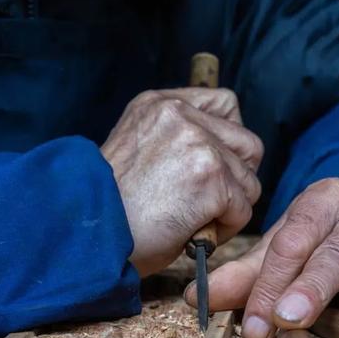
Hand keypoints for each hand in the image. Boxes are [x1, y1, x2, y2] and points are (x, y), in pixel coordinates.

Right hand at [101, 88, 263, 276]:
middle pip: (248, 144)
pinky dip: (225, 228)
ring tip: (194, 221)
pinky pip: (243, 209)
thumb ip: (174, 139)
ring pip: (249, 181)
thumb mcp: (138, 150)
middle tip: (207, 202)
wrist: (89, 233)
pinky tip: (194, 232)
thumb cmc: (111, 206)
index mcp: (159, 104)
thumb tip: (220, 153)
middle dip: (236, 179)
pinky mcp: (210, 177)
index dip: (230, 140)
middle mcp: (179, 114)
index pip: (226, 104)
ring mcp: (198, 144)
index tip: (217, 166)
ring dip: (229, 208)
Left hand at [184, 178, 338, 337]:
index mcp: (322, 200)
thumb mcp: (283, 247)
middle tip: (286, 320)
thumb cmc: (323, 237)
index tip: (254, 324)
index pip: (291, 241)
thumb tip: (195, 298)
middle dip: (311, 288)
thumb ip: (244, 274)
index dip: (269, 283)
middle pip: (335, 251)